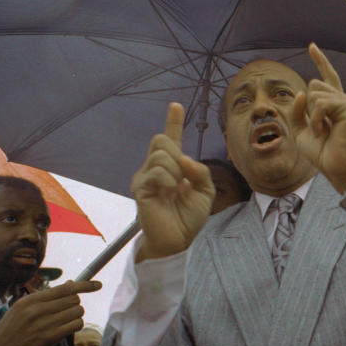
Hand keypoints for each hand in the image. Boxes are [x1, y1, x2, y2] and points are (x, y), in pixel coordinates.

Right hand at [0, 280, 101, 345]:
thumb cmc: (10, 331)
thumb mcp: (21, 309)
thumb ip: (46, 298)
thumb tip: (72, 284)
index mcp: (30, 299)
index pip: (65, 288)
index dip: (85, 285)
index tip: (98, 285)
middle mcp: (37, 309)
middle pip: (74, 299)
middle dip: (74, 305)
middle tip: (64, 314)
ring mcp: (43, 323)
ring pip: (77, 312)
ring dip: (75, 317)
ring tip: (62, 323)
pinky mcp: (48, 338)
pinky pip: (75, 325)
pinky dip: (75, 326)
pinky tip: (66, 330)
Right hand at [131, 103, 215, 260]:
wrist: (178, 240)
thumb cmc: (188, 217)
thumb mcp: (205, 192)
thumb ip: (201, 171)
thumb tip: (185, 158)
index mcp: (173, 166)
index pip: (171, 139)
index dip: (173, 122)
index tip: (176, 105)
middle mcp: (155, 168)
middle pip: (161, 140)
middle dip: (176, 153)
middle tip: (182, 177)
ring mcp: (146, 176)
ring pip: (161, 154)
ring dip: (176, 171)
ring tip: (175, 190)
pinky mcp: (140, 187)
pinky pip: (157, 171)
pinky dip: (169, 180)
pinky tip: (168, 192)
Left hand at [290, 43, 345, 193]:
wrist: (338, 169)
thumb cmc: (323, 153)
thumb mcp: (301, 131)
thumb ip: (298, 111)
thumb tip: (302, 92)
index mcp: (333, 104)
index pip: (326, 77)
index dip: (320, 61)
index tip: (312, 46)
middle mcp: (343, 100)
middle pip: (313, 84)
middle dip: (307, 106)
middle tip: (319, 129)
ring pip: (315, 92)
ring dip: (312, 115)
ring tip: (323, 132)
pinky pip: (321, 103)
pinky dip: (317, 118)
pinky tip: (325, 131)